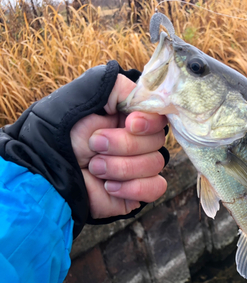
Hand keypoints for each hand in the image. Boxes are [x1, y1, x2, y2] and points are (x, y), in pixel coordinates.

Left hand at [70, 74, 167, 218]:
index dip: (149, 122)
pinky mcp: (138, 191)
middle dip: (124, 145)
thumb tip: (147, 98)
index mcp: (130, 117)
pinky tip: (109, 186)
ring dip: (122, 167)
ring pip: (155, 164)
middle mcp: (139, 141)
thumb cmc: (63, 131)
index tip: (130, 124)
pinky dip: (134, 188)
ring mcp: (140, 167)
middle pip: (157, 142)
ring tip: (94, 167)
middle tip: (94, 146)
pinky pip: (156, 187)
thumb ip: (118, 87)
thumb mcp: (86, 95)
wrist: (48, 169)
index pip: (159, 117)